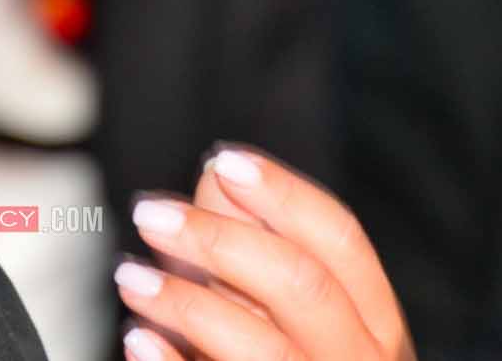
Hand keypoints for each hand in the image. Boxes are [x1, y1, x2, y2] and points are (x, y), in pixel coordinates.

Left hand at [115, 146, 411, 360]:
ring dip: (186, 302)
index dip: (285, 193)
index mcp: (372, 321)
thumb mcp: (276, 305)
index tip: (224, 160)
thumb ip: (252, 245)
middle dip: (220, 240)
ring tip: (129, 276)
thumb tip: (217, 174)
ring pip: (262, 347)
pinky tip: (137, 338)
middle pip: (302, 286)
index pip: (342, 240)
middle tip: (150, 213)